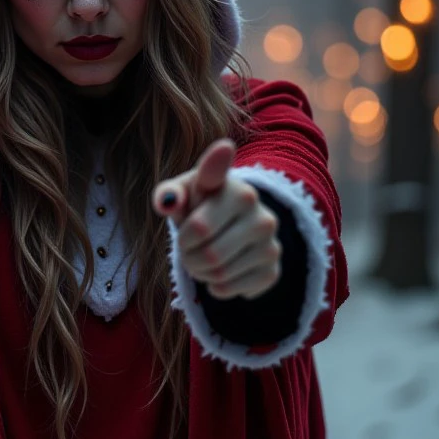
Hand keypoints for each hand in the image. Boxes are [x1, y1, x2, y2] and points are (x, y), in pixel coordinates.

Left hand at [151, 139, 281, 299]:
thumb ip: (171, 195)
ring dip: (199, 272)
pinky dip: (216, 287)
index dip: (216, 163)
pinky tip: (222, 270)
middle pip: (205, 251)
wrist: (233, 229)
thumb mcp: (184, 196)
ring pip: (217, 274)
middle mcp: (260, 212)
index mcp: (236, 188)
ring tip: (204, 257)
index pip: (216, 181)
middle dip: (187, 255)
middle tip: (188, 248)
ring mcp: (270, 242)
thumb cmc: (201, 207)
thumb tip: (166, 201)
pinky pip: (229, 290)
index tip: (222, 147)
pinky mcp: (272, 270)